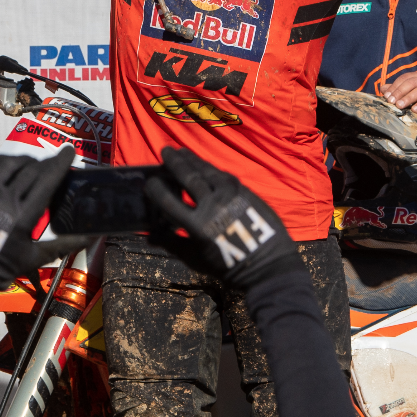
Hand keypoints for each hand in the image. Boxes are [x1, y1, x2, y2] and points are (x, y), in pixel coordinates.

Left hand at [0, 147, 82, 290]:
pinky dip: (3, 160)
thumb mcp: (34, 258)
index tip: (70, 151)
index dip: (60, 163)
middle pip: (32, 170)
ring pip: (11, 163)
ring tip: (34, 164)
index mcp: (23, 216)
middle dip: (48, 162)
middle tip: (56, 160)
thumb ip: (63, 245)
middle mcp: (5, 199)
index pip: (47, 180)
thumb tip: (90, 238)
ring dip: (26, 160)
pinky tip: (10, 163)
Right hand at [143, 147, 302, 290]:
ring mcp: (232, 196)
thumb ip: (173, 244)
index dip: (157, 190)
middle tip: (165, 150)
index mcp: (197, 225)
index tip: (150, 181)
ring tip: (181, 151)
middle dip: (175, 163)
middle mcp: (213, 205)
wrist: (267, 265)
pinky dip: (212, 169)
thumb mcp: (197, 259)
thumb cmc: (229, 267)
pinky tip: (205, 165)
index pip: (170, 201)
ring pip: (208, 172)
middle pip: (189, 178)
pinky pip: (224, 176)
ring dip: (193, 160)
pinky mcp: (246, 192)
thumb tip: (150, 235)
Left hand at [377, 71, 416, 126]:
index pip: (404, 78)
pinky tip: (414, 110)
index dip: (394, 86)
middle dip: (399, 92)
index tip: (387, 97)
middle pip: (410, 83)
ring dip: (408, 98)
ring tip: (400, 106)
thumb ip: (398, 90)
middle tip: (392, 102)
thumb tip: (383, 89)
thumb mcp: (411, 94)